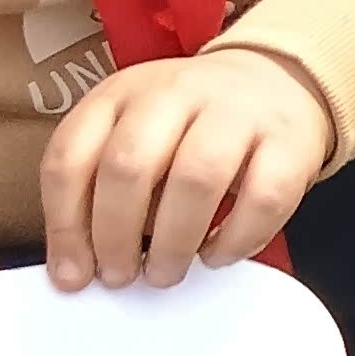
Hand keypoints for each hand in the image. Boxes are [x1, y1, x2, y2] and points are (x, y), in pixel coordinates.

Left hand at [40, 45, 331, 291]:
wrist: (275, 80)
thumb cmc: (190, 126)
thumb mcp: (132, 133)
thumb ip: (100, 187)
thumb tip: (77, 267)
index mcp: (122, 93)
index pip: (72, 155)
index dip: (65, 225)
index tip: (72, 274)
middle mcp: (175, 93)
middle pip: (129, 165)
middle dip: (115, 236)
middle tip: (119, 276)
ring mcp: (236, 112)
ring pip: (196, 179)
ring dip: (172, 243)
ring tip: (164, 272)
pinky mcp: (289, 141)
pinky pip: (262, 199)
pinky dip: (234, 241)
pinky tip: (216, 255)